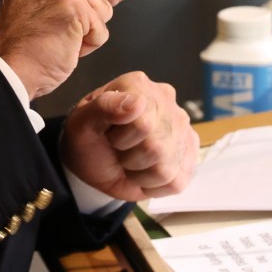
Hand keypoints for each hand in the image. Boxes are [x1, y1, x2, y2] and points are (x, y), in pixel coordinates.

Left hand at [61, 72, 197, 201]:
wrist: (95, 161)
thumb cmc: (88, 137)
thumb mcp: (82, 122)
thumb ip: (104, 107)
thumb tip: (137, 102)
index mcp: (138, 85)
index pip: (144, 124)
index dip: (121, 140)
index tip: (110, 136)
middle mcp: (167, 100)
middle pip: (156, 147)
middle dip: (129, 158)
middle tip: (119, 150)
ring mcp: (182, 126)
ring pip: (167, 168)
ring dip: (140, 174)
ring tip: (130, 161)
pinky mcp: (189, 152)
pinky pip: (176, 182)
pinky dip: (153, 186)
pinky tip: (143, 172)